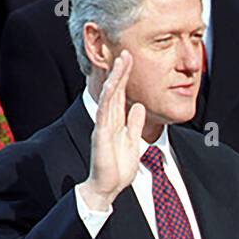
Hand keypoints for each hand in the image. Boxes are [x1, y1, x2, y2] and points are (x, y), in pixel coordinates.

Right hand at [78, 51, 146, 212]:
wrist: (107, 187)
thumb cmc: (117, 167)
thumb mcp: (132, 141)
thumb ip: (134, 124)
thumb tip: (138, 106)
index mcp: (116, 121)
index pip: (121, 94)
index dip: (125, 77)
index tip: (130, 59)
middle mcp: (107, 120)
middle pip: (114, 90)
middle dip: (120, 71)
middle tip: (126, 52)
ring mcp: (103, 126)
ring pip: (108, 97)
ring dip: (115, 79)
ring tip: (120, 62)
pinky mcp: (100, 135)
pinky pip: (104, 113)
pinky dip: (109, 99)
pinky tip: (113, 86)